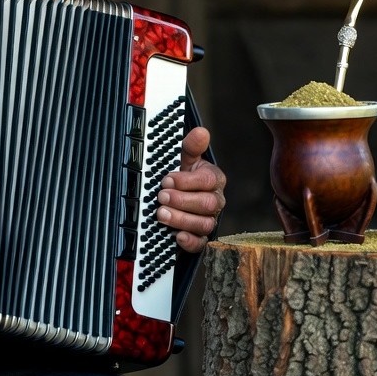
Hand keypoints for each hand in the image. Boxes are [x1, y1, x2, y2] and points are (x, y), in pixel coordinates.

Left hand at [157, 127, 225, 252]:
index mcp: (213, 179)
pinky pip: (201, 244)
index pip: (208, 181)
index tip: (167, 179)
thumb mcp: (182, 158)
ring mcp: (208, 220)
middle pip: (207, 204)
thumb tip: (201, 131)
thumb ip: (191, 146)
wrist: (172, 196)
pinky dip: (189, 241)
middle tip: (161, 197)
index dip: (187, 181)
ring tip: (161, 214)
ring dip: (181, 219)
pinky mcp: (200, 237)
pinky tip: (176, 235)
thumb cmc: (179, 175)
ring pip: (204, 224)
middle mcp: (215, 201)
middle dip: (182, 200)